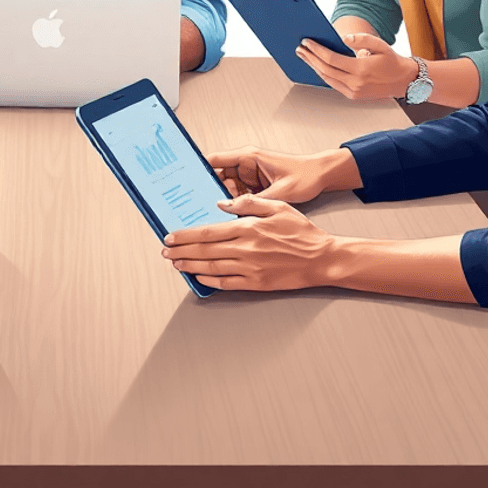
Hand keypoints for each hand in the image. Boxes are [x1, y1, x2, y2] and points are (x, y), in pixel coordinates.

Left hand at [162, 193, 336, 290]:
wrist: (322, 259)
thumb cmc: (302, 232)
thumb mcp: (277, 206)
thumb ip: (249, 203)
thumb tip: (222, 203)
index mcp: (249, 229)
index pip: (208, 232)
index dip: (186, 235)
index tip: (171, 236)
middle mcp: (246, 250)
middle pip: (205, 251)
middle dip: (182, 251)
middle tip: (166, 252)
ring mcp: (250, 269)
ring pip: (212, 268)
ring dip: (191, 266)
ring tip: (176, 264)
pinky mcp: (257, 283)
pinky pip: (227, 283)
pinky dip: (210, 281)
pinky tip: (199, 278)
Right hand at [207, 145, 355, 203]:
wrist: (322, 177)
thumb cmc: (305, 175)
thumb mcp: (279, 191)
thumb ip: (253, 201)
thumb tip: (228, 207)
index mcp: (248, 157)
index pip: (215, 160)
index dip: (198, 169)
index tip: (186, 180)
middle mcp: (246, 165)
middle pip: (218, 177)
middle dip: (208, 191)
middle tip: (197, 206)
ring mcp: (250, 177)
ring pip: (226, 190)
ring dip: (221, 201)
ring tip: (212, 215)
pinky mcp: (256, 188)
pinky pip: (238, 197)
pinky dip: (233, 206)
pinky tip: (230, 217)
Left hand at [296, 33, 417, 100]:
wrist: (404, 80)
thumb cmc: (392, 61)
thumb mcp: (380, 45)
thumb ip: (362, 39)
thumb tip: (343, 38)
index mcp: (361, 69)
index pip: (331, 59)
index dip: (317, 50)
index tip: (307, 42)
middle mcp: (356, 83)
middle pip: (325, 70)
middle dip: (310, 58)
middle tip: (300, 49)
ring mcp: (354, 92)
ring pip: (327, 79)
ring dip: (314, 67)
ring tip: (305, 56)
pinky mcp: (354, 96)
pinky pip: (334, 85)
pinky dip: (323, 75)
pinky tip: (317, 66)